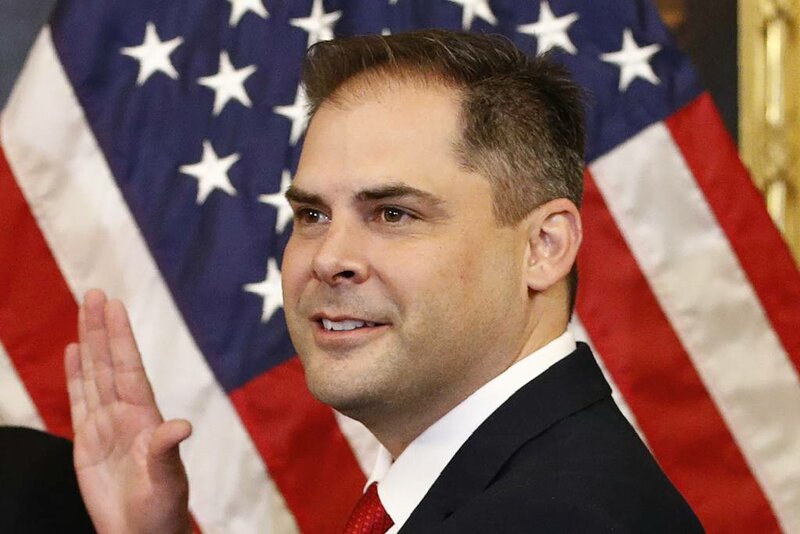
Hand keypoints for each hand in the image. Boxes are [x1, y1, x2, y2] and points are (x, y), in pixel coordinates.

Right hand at [65, 289, 191, 533]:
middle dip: (101, 328)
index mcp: (145, 416)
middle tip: (95, 293)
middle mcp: (124, 413)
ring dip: (87, 343)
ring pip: (93, 374)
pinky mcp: (87, 441)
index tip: (114, 306)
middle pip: (109, 362)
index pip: (129, 367)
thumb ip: (167, 451)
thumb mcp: (167, 479)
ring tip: (83, 310)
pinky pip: (78, 399)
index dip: (120, 337)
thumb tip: (181, 426)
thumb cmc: (162, 508)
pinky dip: (74, 375)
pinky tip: (73, 352)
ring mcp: (105, 424)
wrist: (142, 533)